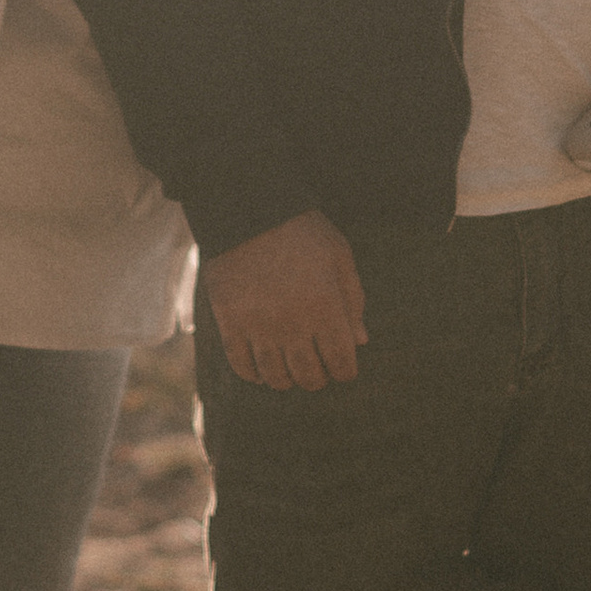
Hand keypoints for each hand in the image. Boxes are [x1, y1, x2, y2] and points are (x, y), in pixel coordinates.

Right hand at [201, 211, 366, 391]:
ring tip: (290, 373)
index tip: (344, 368)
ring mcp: (258, 326)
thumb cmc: (302, 230)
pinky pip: (241, 364)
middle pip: (308, 375)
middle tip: (318, 370)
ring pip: (275, 376)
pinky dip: (253, 375)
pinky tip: (261, 372)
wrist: (247, 209)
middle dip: (318, 378)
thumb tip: (360, 342)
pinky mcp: (230, 322)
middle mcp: (292, 323)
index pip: (341, 362)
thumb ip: (352, 301)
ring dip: (286, 380)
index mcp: (324, 307)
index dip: (345, 371)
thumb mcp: (339, 256)